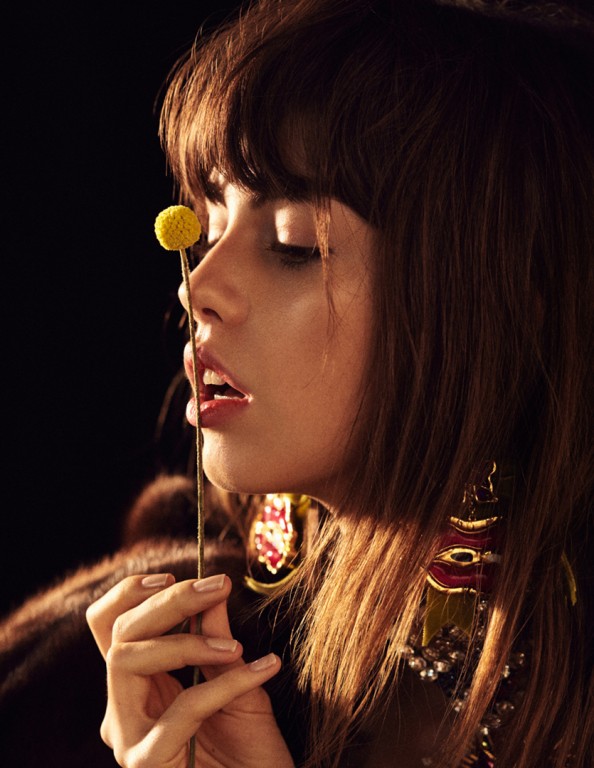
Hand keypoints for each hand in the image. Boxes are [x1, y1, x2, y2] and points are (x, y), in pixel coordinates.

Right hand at [86, 572, 294, 767]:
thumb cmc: (250, 746)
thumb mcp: (233, 674)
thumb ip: (216, 634)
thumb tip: (212, 589)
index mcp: (137, 683)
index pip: (110, 625)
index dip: (131, 593)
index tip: (174, 575)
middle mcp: (122, 708)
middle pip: (119, 635)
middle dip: (169, 602)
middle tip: (219, 586)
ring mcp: (128, 737)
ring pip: (127, 661)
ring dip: (186, 642)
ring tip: (235, 647)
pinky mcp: (146, 762)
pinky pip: (182, 707)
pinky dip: (226, 684)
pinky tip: (264, 669)